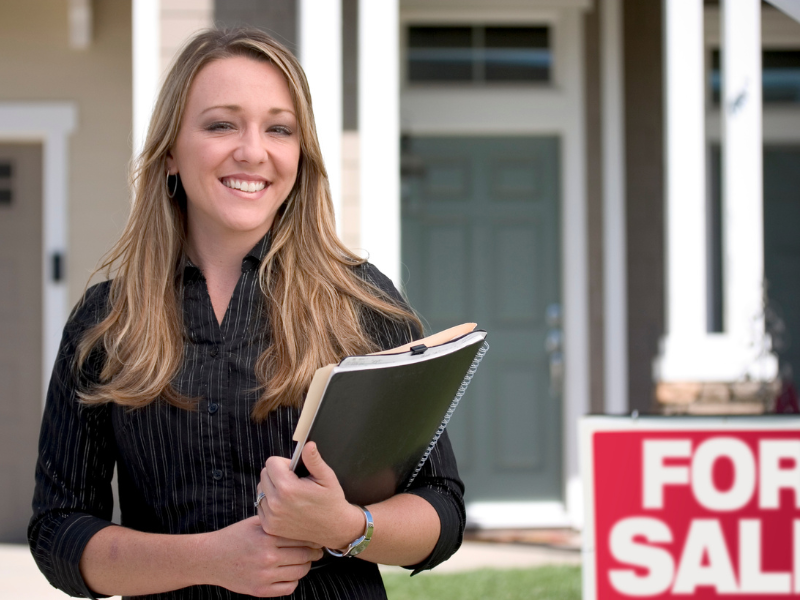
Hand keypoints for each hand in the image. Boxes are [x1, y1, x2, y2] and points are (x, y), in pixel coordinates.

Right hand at [206, 516, 322, 596]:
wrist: (211, 558)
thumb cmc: (234, 537)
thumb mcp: (254, 523)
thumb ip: (277, 522)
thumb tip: (302, 521)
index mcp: (266, 537)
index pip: (301, 537)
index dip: (312, 537)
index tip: (316, 536)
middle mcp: (267, 557)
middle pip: (304, 555)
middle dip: (314, 551)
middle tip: (317, 549)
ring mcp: (264, 575)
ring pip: (300, 572)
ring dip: (306, 565)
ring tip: (304, 560)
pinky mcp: (260, 590)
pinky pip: (289, 587)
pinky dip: (294, 580)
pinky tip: (290, 572)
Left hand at [258, 442, 364, 549]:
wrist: (334, 529)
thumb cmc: (331, 500)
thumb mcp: (327, 477)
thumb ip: (313, 460)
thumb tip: (308, 444)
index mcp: (288, 488)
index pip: (271, 463)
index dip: (284, 463)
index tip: (295, 471)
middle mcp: (275, 503)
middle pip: (264, 475)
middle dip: (277, 473)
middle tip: (294, 482)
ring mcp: (271, 517)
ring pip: (260, 490)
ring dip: (271, 488)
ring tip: (289, 493)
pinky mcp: (269, 527)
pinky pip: (261, 505)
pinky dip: (269, 502)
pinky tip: (285, 505)